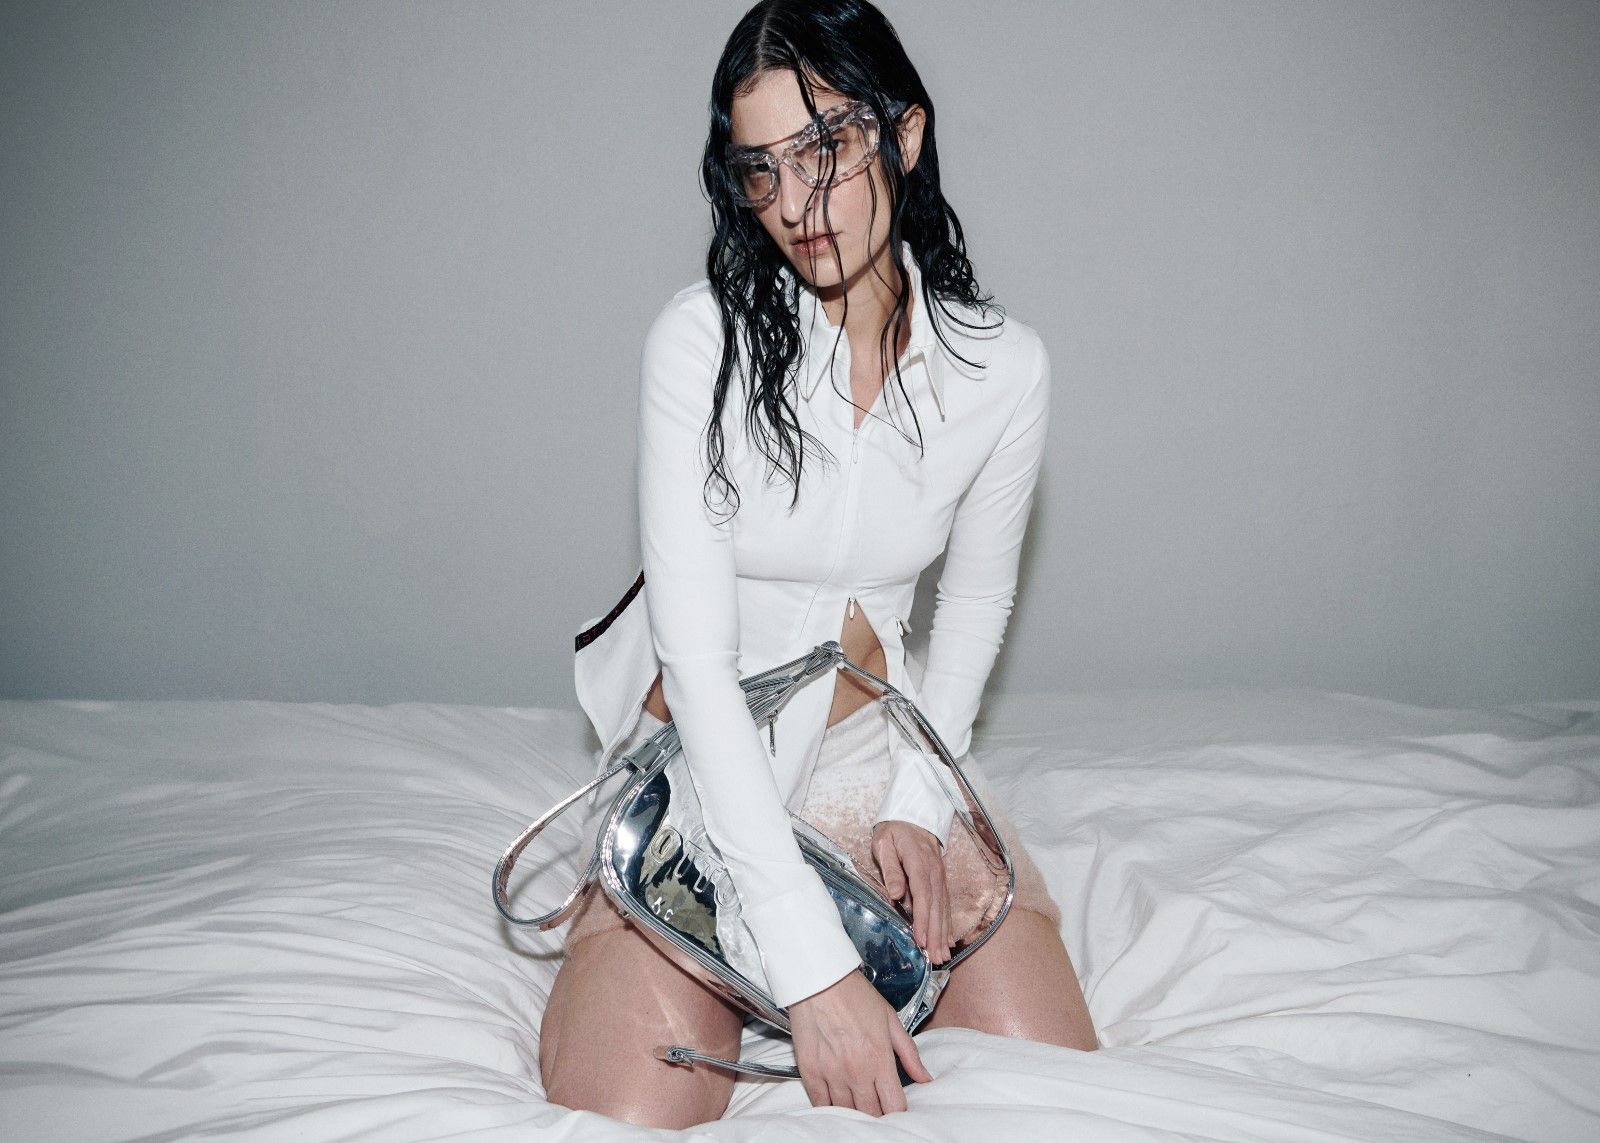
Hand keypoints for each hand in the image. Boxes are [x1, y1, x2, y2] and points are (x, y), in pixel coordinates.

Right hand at [789, 968, 932, 1113]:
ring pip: (846, 1112)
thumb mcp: (890, 1020)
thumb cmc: (855, 995)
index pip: (894, 1105)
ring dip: (854, 1112)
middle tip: (877, 1106)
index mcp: (879, 1059)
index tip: (896, 1107)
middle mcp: (856, 1072)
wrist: (820, 979)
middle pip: (871, 1114)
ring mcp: (831, 1074)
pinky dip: (829, 1107)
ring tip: (857, 1103)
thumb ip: (909, 1053)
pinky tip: (835, 1102)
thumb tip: (925, 1078)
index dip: (898, 1112)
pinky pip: (820, 1103)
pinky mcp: (810, 1071)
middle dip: (878, 1115)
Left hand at [870, 820, 950, 962]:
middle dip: (936, 934)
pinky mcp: (940, 881)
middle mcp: (934, 871)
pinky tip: (948, 940)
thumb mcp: (884, 843)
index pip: (922, 894)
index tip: (921, 939)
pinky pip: (945, 904)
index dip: (923, 918)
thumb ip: (890, 868)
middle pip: (936, 906)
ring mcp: (940, 876)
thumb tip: (896, 893)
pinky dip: (947, 924)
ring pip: (943, 908)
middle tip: (935, 958)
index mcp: (919, 862)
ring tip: (942, 956)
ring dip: (943, 934)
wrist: (912, 817)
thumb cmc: (894, 832)